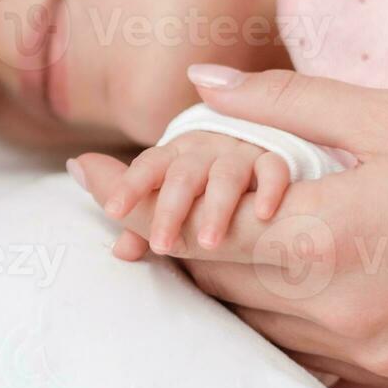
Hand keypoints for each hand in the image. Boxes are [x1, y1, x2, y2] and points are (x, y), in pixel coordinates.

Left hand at [69, 66, 387, 387]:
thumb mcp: (386, 116)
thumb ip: (280, 103)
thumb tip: (198, 82)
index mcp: (323, 239)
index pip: (191, 231)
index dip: (131, 200)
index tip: (88, 175)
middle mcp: (337, 309)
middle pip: (214, 279)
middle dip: (168, 235)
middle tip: (134, 197)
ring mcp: (371, 351)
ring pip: (253, 323)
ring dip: (221, 279)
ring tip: (199, 233)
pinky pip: (307, 354)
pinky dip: (277, 317)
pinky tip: (275, 281)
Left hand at [101, 131, 290, 253]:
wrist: (255, 133)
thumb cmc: (204, 178)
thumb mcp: (174, 194)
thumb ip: (146, 222)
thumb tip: (121, 253)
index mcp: (175, 154)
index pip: (148, 167)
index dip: (130, 187)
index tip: (113, 210)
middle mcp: (205, 149)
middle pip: (183, 176)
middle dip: (171, 211)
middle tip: (162, 246)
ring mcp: (240, 152)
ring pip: (226, 176)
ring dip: (215, 209)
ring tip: (208, 243)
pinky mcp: (273, 157)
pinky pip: (273, 168)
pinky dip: (269, 189)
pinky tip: (262, 214)